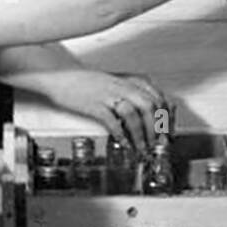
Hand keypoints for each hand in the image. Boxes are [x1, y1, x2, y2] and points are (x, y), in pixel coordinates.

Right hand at [46, 70, 169, 153]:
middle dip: (158, 127)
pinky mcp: (94, 105)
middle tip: (158, 143)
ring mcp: (108, 95)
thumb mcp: (114, 84)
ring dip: (142, 134)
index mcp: (129, 80)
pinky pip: (112, 120)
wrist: (58, 79)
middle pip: (150, 106)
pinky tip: (124, 143)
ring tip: (142, 148)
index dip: (166, 116)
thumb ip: (131, 94)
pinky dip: (121, 134)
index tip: (168, 131)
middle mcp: (122, 86)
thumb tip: (147, 114)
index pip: (158, 97)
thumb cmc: (85, 83)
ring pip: (135, 113)